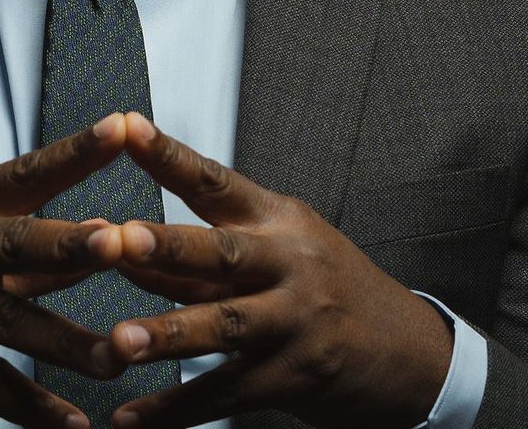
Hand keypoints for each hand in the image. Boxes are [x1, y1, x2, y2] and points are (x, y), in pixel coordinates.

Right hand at [0, 114, 128, 428]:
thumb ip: (24, 248)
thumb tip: (103, 234)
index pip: (24, 172)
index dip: (74, 151)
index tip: (122, 127)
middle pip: (16, 241)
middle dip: (71, 244)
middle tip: (122, 242)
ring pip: (10, 321)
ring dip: (70, 344)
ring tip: (120, 359)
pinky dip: (31, 406)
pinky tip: (70, 422)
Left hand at [105, 113, 452, 428]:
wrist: (408, 350)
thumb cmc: (327, 284)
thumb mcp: (279, 244)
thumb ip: (203, 248)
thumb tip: (121, 243)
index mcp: (276, 219)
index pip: (215, 180)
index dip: (169, 155)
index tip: (127, 128)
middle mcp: (286, 263)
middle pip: (221, 252)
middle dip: (169, 247)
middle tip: (120, 240)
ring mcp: (293, 322)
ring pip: (225, 326)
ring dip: (169, 335)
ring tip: (119, 342)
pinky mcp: (293, 377)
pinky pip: (226, 394)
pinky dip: (175, 408)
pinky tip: (132, 416)